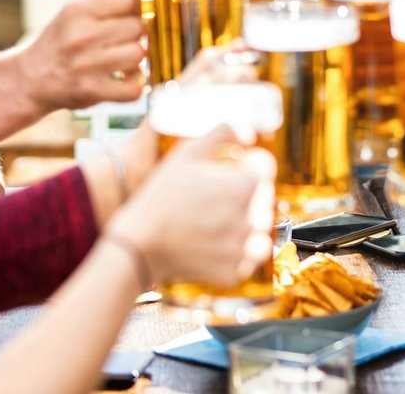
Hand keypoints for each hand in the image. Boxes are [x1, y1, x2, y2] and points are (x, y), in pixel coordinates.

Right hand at [16, 0, 146, 111]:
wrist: (30, 79)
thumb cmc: (61, 42)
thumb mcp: (76, 12)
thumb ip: (110, 0)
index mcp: (79, 10)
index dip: (143, 3)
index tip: (143, 9)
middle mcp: (82, 35)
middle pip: (139, 26)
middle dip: (137, 32)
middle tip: (124, 38)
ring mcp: (87, 65)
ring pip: (139, 53)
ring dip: (135, 57)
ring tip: (122, 58)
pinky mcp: (93, 91)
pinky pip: (135, 87)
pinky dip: (136, 84)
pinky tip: (125, 78)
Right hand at [108, 124, 275, 287]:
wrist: (139, 245)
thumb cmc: (160, 197)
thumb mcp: (188, 152)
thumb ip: (224, 132)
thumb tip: (248, 133)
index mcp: (247, 184)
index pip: (264, 166)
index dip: (244, 164)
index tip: (226, 171)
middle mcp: (254, 216)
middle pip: (262, 196)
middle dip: (243, 194)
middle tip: (210, 198)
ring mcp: (245, 247)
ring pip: (258, 228)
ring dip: (243, 223)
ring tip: (211, 221)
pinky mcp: (235, 271)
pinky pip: (245, 257)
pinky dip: (233, 252)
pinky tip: (209, 242)